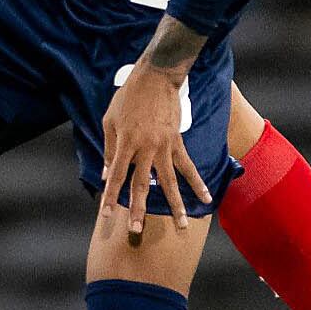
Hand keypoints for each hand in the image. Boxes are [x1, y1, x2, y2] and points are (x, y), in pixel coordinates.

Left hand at [99, 68, 210, 244]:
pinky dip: (197, 182)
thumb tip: (106, 175)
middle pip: (141, 185)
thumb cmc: (127, 99)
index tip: (105, 215)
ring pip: (169, 181)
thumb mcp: (110, 120)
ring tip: (180, 226)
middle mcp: (145, 148)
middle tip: (137, 230)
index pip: (116, 176)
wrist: (156, 78)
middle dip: (139, 209)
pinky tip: (205, 198)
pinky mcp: (177, 142)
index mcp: (125, 143)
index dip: (110, 196)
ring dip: (175, 206)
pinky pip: (188, 166)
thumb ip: (108, 149)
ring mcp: (164, 147)